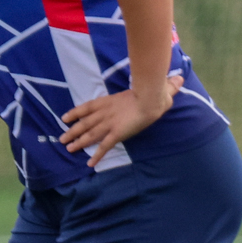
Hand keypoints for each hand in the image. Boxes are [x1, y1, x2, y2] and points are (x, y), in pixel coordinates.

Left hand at [59, 75, 182, 167]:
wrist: (151, 97)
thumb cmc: (153, 91)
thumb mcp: (154, 87)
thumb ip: (164, 86)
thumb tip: (179, 79)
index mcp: (109, 101)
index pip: (88, 107)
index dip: (75, 113)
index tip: (65, 118)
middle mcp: (105, 113)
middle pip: (84, 123)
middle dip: (72, 131)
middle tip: (62, 138)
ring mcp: (110, 123)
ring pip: (89, 135)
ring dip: (78, 142)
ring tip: (68, 148)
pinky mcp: (117, 133)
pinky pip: (104, 146)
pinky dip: (96, 155)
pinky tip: (89, 163)